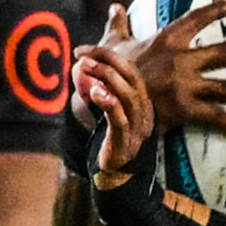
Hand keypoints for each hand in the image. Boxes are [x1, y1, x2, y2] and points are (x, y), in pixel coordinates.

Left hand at [71, 15, 153, 183]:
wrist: (116, 175)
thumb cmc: (110, 138)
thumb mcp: (108, 108)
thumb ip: (98, 86)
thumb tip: (81, 63)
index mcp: (142, 102)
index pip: (130, 70)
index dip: (108, 55)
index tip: (83, 50)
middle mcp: (144, 112)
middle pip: (132, 78)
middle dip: (107, 62)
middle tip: (84, 56)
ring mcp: (137, 128)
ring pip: (128, 96)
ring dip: (106, 78)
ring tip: (87, 68)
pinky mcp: (125, 143)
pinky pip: (120, 120)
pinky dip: (109, 103)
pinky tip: (96, 92)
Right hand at [110, 0, 225, 141]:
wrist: (103, 100)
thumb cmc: (107, 72)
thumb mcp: (111, 44)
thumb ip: (118, 25)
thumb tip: (115, 7)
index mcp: (165, 40)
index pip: (196, 19)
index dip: (216, 9)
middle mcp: (180, 60)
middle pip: (223, 53)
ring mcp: (184, 85)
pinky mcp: (184, 109)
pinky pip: (215, 118)